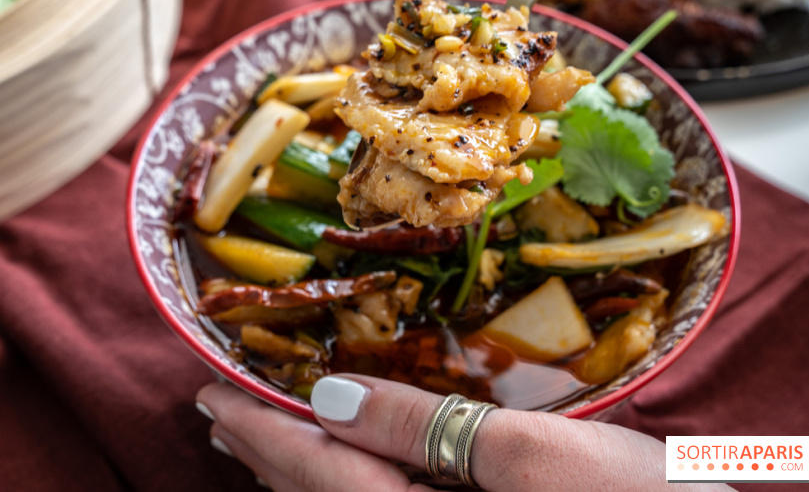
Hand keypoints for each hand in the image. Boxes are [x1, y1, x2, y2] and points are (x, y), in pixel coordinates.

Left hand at [196, 375, 731, 490]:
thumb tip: (331, 398)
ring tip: (262, 438)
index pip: (318, 477)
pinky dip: (347, 482)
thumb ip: (422, 430)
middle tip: (216, 415)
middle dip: (266, 457)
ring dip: (301, 472)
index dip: (260, 433)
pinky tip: (345, 463)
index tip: (209, 395)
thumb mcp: (531, 454)